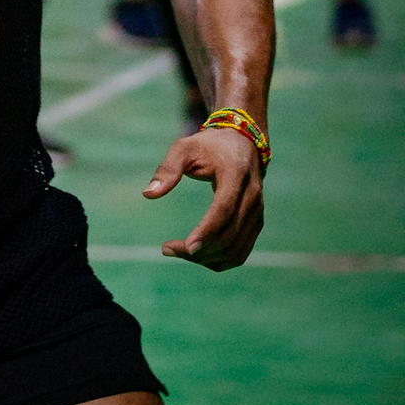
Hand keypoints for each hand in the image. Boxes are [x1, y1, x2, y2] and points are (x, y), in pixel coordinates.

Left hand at [143, 125, 263, 270]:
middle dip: (199, 250)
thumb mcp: (184, 148)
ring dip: (206, 258)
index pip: (224, 210)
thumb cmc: (208, 146)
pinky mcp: (255, 224)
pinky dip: (218, 260)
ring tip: (177, 251)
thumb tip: (148, 194)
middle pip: (229, 236)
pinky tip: (195, 254)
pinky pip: (240, 252)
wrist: (242, 144)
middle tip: (167, 249)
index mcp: (236, 175)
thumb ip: (167, 168)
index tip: (185, 247)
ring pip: (235, 250)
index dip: (207, 231)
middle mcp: (252, 197)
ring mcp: (256, 213)